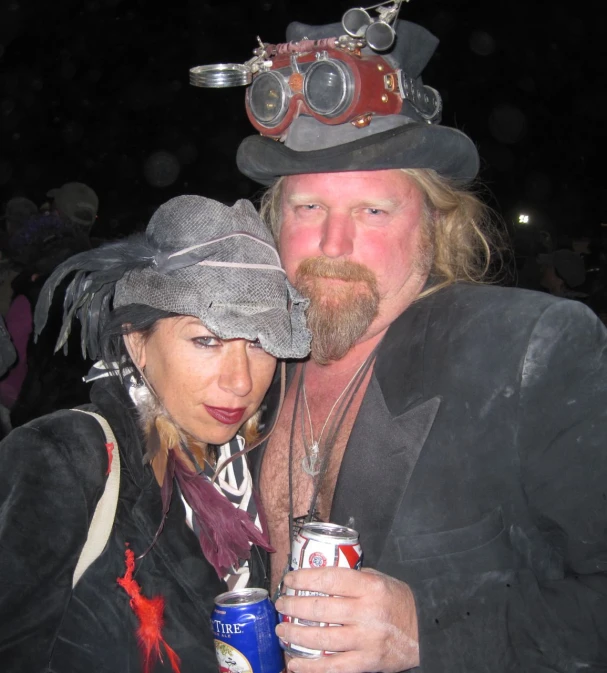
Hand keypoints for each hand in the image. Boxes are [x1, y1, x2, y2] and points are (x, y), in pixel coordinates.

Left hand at [275, 567, 418, 672]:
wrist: (424, 631)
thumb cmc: (398, 601)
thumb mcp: (380, 579)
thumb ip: (352, 578)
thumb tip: (318, 576)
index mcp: (369, 587)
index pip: (328, 580)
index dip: (304, 579)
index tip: (289, 580)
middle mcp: (366, 613)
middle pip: (320, 610)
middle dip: (293, 607)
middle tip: (281, 605)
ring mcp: (366, 640)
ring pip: (322, 639)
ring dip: (295, 635)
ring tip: (282, 630)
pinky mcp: (366, 663)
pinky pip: (332, 667)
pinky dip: (310, 667)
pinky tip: (295, 663)